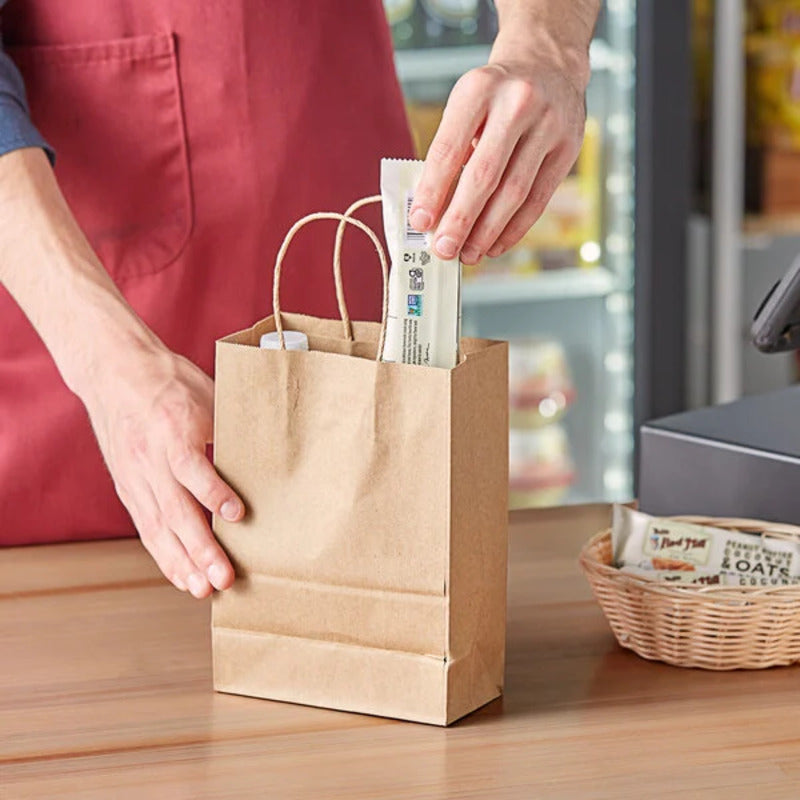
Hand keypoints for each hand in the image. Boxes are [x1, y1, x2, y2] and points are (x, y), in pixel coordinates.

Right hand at [82, 341, 243, 598]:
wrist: (115, 372)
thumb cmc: (170, 381)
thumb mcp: (206, 392)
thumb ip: (229, 426)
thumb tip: (270, 453)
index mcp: (172, 429)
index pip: (191, 467)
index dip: (213, 493)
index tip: (238, 515)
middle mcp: (150, 458)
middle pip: (174, 510)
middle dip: (200, 548)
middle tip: (224, 578)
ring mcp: (135, 476)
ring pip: (158, 527)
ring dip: (182, 562)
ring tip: (205, 590)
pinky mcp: (128, 488)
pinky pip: (146, 528)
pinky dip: (164, 556)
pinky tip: (184, 577)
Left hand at [409, 31, 589, 265]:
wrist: (548, 65)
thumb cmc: (495, 96)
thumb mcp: (466, 105)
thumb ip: (450, 152)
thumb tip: (432, 211)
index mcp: (479, 89)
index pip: (449, 148)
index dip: (433, 190)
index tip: (420, 222)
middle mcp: (517, 103)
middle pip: (484, 175)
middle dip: (461, 219)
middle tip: (443, 248)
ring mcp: (548, 125)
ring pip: (514, 192)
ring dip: (487, 231)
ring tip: (467, 253)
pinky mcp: (568, 148)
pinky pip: (538, 199)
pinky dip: (514, 228)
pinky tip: (495, 244)